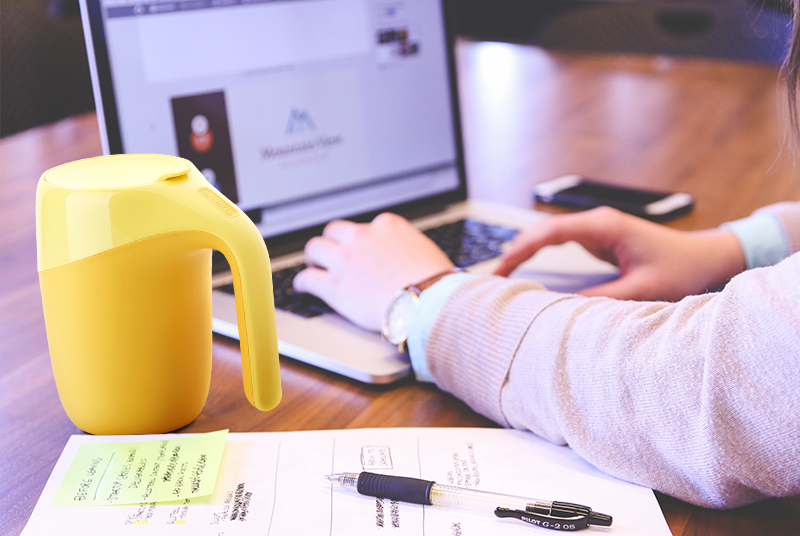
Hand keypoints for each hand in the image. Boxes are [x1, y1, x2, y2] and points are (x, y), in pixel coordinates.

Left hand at [293, 213, 454, 330]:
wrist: (429, 301)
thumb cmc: (436, 282)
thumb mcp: (425, 250)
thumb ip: (407, 247)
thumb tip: (408, 257)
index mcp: (387, 225)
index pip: (364, 226)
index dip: (359, 240)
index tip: (358, 249)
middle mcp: (363, 237)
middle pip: (334, 230)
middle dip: (332, 242)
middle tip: (331, 254)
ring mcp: (346, 260)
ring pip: (315, 248)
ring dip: (314, 258)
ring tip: (314, 267)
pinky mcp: (335, 286)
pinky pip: (307, 279)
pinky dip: (302, 283)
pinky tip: (303, 288)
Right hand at [494, 206, 745, 300]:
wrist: (705, 257)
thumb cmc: (681, 268)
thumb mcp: (642, 289)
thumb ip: (602, 299)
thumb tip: (563, 310)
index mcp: (604, 226)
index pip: (550, 232)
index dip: (522, 249)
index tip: (501, 268)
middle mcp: (597, 222)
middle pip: (542, 231)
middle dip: (515, 251)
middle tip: (493, 277)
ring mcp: (597, 229)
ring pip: (548, 235)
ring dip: (525, 251)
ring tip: (502, 275)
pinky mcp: (599, 239)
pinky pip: (560, 243)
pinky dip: (540, 254)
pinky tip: (526, 268)